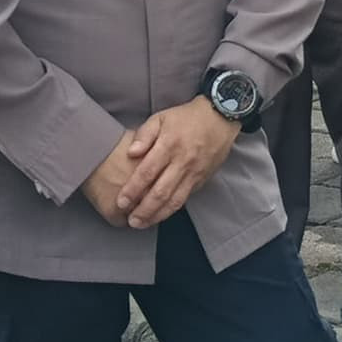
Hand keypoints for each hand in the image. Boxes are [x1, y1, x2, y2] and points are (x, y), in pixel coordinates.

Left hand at [88, 100, 237, 231]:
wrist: (220, 118)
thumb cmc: (186, 118)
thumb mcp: (161, 118)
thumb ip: (144, 134)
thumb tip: (131, 153)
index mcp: (169, 145)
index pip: (147, 172)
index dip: (133, 190)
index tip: (121, 202)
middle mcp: (182, 162)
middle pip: (160, 192)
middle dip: (143, 210)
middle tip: (130, 221)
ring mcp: (193, 173)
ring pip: (174, 200)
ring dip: (157, 215)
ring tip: (142, 224)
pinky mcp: (201, 180)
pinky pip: (185, 198)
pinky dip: (171, 210)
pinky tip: (160, 215)